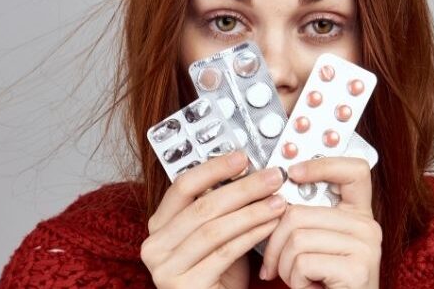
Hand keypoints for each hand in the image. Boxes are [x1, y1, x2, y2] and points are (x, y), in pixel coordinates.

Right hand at [141, 151, 287, 288]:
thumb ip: (222, 210)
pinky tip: (270, 226)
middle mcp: (154, 246)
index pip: (182, 187)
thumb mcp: (215, 237)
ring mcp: (165, 268)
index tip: (242, 157)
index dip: (213, 169)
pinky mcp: (184, 286)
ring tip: (278, 202)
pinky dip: (251, 236)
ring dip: (251, 212)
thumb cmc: (218, 277)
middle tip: (271, 178)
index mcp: (159, 226)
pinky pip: (224, 253)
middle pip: (202, 206)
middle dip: (242, 189)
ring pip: (214, 230)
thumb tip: (249, 173)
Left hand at [260, 157, 381, 288]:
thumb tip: (270, 195)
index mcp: (358, 214)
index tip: (293, 172)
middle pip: (299, 212)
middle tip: (278, 264)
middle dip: (275, 243)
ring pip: (296, 237)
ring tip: (298, 278)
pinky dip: (294, 280)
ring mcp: (365, 246)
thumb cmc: (324, 285)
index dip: (321, 164)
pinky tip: (309, 287)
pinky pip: (303, 261)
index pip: (353, 170)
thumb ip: (305, 218)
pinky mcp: (357, 268)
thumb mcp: (316, 245)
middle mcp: (367, 226)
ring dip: (283, 265)